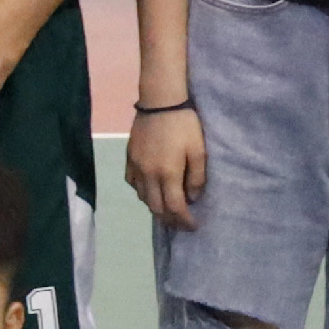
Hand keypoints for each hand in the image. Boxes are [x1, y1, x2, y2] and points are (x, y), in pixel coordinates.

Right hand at [127, 105, 206, 227]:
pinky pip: (132, 183)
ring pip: (143, 197)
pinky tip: (150, 190)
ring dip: (155, 207)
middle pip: (156, 207)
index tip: (193, 226)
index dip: (184, 220)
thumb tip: (192, 197)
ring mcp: (136, 167)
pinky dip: (142, 192)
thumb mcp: (198, 151)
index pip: (175, 207)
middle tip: (180, 223)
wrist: (160, 102)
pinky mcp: (129, 158)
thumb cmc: (184, 125)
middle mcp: (149, 175)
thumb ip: (197, 177)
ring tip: (167, 209)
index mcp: (168, 174)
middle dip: (169, 219)